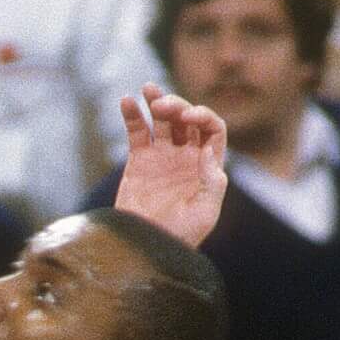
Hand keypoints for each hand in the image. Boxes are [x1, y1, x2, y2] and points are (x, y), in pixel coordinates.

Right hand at [114, 84, 228, 247]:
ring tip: (149, 90)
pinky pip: (137, 131)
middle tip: (163, 106)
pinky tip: (127, 101)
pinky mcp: (139, 160)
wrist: (147, 249)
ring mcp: (162, 156)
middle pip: (186, 119)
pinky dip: (132, 115)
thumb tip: (208, 150)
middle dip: (177, 105)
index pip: (212, 128)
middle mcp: (187, 156)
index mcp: (207, 165)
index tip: (187, 118)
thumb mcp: (205, 212)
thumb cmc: (181, 236)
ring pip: (162, 120)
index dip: (202, 116)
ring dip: (158, 101)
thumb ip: (212, 181)